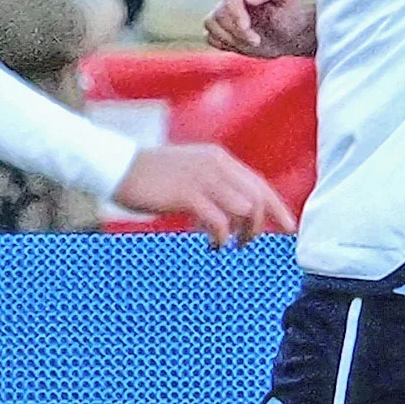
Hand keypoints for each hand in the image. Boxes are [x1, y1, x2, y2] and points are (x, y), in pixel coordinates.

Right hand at [114, 144, 297, 246]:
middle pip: (259, 198)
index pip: (259, 184)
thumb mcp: (189, 173)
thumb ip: (213, 185)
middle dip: (261, 225)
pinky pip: (220, 222)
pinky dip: (221, 238)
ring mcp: (203, 179)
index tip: (288, 227)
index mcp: (218, 159)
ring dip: (242, 233)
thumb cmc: (150, 176)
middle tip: (247, 243)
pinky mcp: (188, 195)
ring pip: (245, 210)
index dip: (277, 208)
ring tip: (228, 244)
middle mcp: (216, 165)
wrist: (116, 167)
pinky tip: (212, 245)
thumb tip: (235, 210)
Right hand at [204, 0, 317, 57]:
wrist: (290, 34)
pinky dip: (224, 44)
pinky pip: (210, 37)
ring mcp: (223, 14)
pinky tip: (242, 45)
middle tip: (257, 41)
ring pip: (211, 24)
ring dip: (231, 38)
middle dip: (238, 31)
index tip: (246, 27)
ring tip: (253, 43)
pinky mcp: (220, 30)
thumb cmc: (290, 12)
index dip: (235, 11)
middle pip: (219, 13)